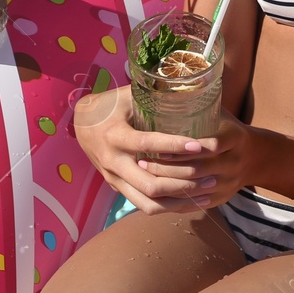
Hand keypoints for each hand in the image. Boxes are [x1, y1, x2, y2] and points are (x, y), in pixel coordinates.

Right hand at [73, 86, 218, 214]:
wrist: (82, 124)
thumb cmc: (111, 105)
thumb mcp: (127, 95)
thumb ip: (152, 94)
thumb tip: (187, 85)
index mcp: (115, 135)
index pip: (146, 144)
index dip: (173, 146)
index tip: (199, 146)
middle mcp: (114, 162)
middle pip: (150, 184)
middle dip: (183, 183)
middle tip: (211, 176)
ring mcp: (115, 179)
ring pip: (148, 202)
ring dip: (180, 201)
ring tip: (208, 193)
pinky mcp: (119, 189)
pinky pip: (145, 205)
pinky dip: (170, 207)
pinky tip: (191, 202)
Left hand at [141, 108, 253, 208]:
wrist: (256, 157)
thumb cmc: (228, 129)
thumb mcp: (219, 114)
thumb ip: (197, 105)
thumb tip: (162, 87)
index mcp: (235, 138)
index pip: (208, 146)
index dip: (181, 148)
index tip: (156, 145)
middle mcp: (235, 163)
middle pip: (197, 170)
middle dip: (167, 168)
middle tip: (141, 162)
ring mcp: (229, 184)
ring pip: (193, 191)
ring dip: (166, 185)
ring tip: (143, 176)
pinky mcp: (222, 199)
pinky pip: (194, 205)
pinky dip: (174, 201)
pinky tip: (155, 194)